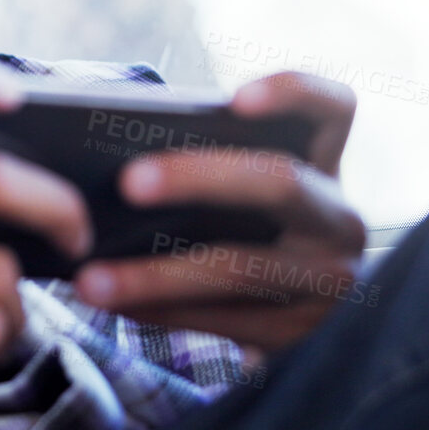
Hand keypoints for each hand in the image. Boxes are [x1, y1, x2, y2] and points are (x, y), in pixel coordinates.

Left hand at [74, 71, 366, 354]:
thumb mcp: (249, 196)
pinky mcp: (304, 337)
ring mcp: (330, 283)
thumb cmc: (249, 233)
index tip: (235, 99)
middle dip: (200, 177)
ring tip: (90, 279)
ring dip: (154, 274)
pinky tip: (116, 305)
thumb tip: (112, 163)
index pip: (334, 108)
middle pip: (281, 182)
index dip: (295, 92)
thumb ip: (210, 167)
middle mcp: (339, 221)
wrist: (297, 322)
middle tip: (128, 182)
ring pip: (240, 268)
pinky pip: (225, 322)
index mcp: (324, 165)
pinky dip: (162, 312)